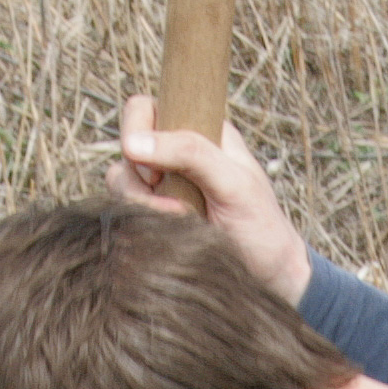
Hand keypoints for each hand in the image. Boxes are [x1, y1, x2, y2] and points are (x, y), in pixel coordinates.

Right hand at [108, 93, 310, 307]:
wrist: (268, 279)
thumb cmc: (260, 226)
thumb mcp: (232, 182)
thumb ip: (189, 153)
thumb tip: (131, 144)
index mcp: (198, 130)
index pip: (144, 109)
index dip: (139, 133)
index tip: (159, 171)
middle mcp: (175, 155)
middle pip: (126, 147)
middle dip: (139, 178)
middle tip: (171, 203)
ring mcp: (161, 188)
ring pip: (119, 181)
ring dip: (142, 206)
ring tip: (181, 222)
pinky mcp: (154, 218)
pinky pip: (125, 212)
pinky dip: (141, 224)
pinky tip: (171, 235)